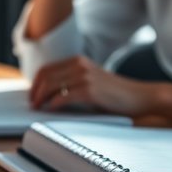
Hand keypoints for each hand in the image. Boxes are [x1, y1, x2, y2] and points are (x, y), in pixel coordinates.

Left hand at [28, 55, 156, 116]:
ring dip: (41, 98)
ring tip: (38, 107)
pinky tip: (51, 110)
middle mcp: (79, 65)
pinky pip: (63, 97)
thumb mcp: (91, 81)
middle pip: (46, 76)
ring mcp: (85, 77)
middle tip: (32, 104)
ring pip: (52, 85)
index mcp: (78, 61)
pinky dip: (54, 104)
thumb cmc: (115, 94)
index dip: (35, 82)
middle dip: (35, 91)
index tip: (32, 95)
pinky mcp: (90, 91)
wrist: (140, 96)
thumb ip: (72, 82)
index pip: (47, 68)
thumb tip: (48, 94)